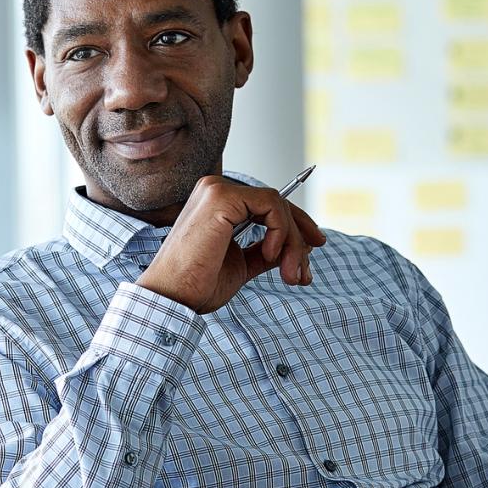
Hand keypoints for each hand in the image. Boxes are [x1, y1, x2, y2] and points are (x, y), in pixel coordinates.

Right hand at [136, 175, 324, 313]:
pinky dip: (280, 232)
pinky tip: (271, 256)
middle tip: (304, 273)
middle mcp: (215, 190)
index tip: (314, 248)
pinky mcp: (221, 198)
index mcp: (216, 204)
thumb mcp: (242, 264)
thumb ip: (265, 250)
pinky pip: (271, 206)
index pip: (267, 205)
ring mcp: (217, 190)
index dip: (295, 225)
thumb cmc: (197, 284)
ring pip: (277, 205)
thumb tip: (298, 245)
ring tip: (290, 274)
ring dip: (292, 241)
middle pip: (276, 203)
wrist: (173, 297)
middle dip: (299, 238)